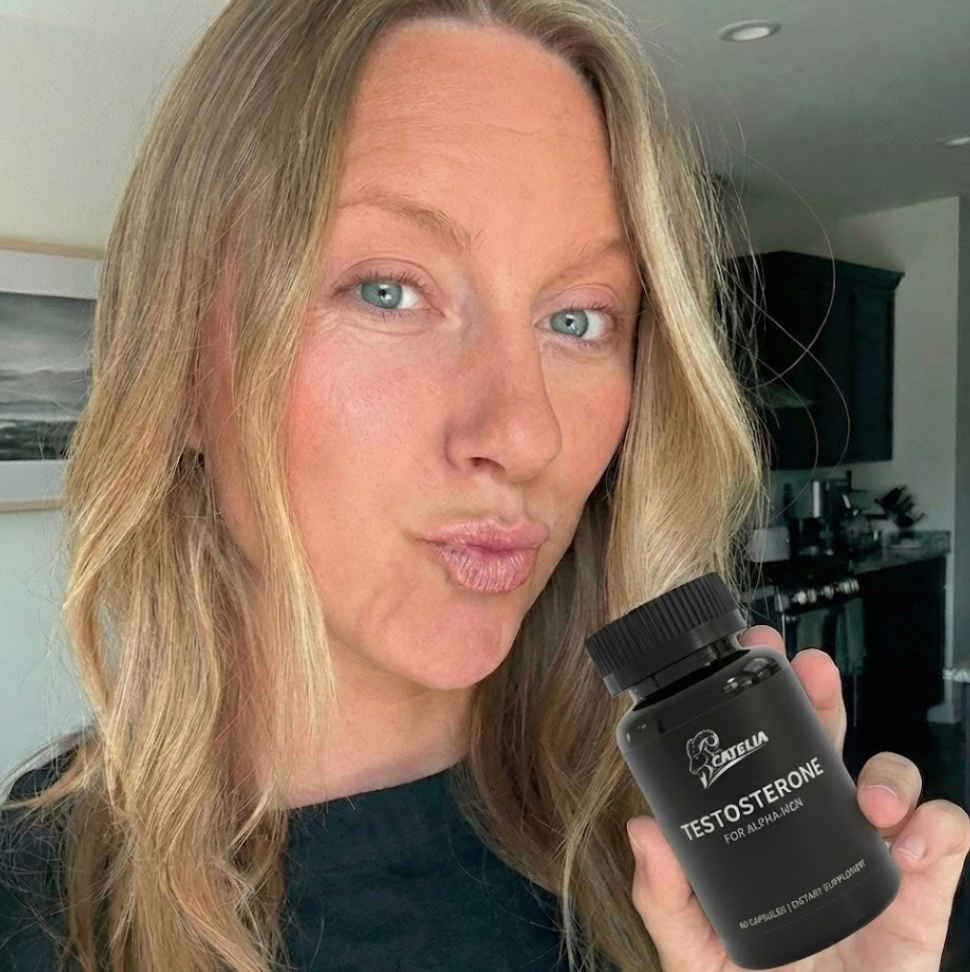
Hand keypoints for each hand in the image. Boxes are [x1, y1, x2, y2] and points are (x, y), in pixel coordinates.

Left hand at [626, 625, 969, 971]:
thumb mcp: (694, 947)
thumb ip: (666, 897)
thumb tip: (643, 828)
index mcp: (761, 826)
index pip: (759, 747)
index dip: (757, 698)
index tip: (748, 657)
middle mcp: (814, 827)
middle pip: (825, 740)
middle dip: (820, 695)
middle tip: (810, 670)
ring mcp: (868, 855)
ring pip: (890, 778)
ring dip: (885, 774)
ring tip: (865, 802)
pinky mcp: (921, 895)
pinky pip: (943, 837)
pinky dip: (933, 828)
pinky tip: (903, 848)